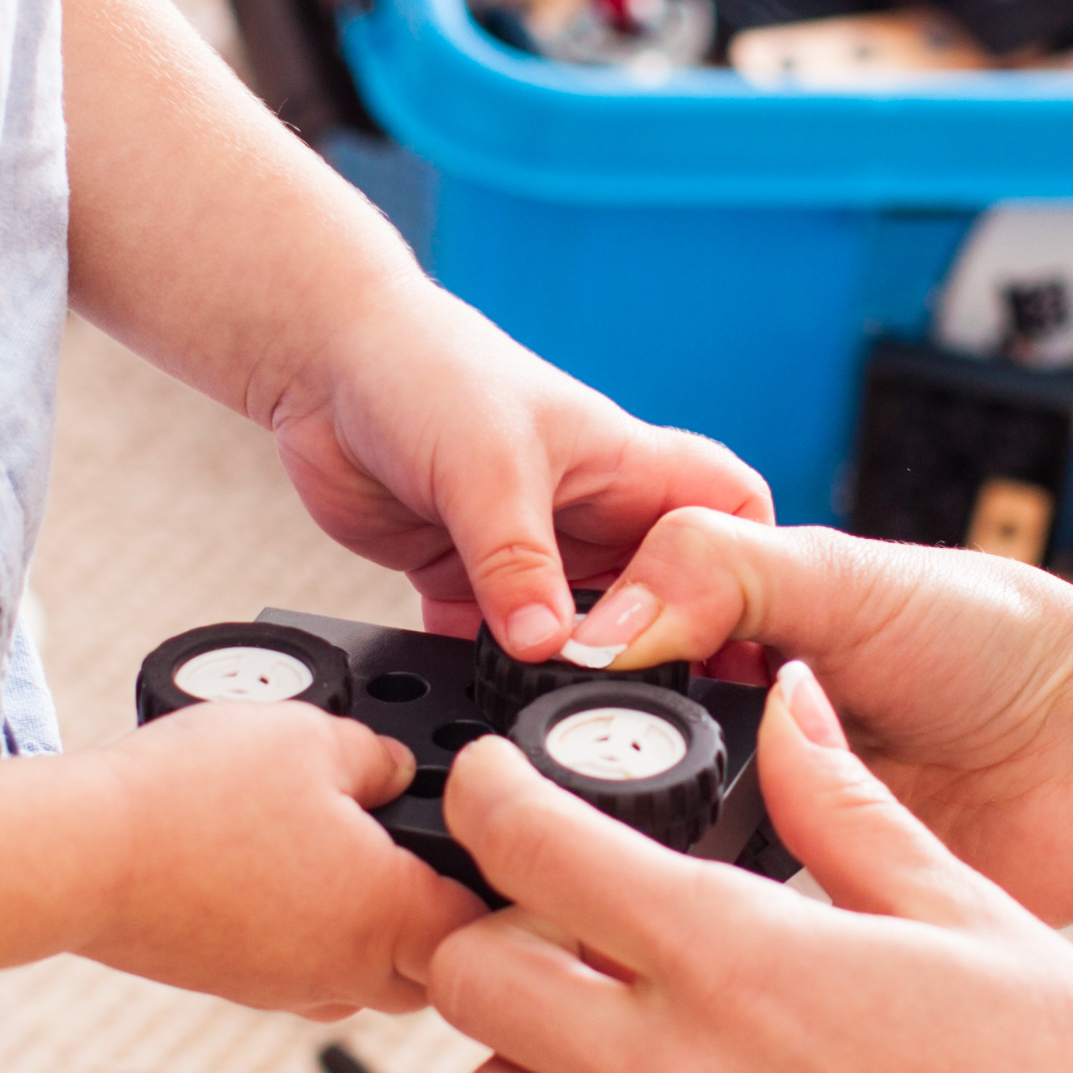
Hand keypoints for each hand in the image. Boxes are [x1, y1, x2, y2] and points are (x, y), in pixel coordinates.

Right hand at [78, 693, 480, 1021]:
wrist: (81, 857)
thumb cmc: (193, 799)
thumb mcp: (313, 735)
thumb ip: (381, 756)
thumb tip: (400, 768)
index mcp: (390, 918)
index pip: (492, 932)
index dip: (509, 892)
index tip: (504, 852)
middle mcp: (347, 972)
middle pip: (439, 972)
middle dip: (452, 924)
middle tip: (443, 856)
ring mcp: (288, 988)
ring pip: (371, 980)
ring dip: (383, 936)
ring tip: (364, 862)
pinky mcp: (237, 985)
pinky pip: (307, 974)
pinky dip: (318, 938)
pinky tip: (292, 878)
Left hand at [256, 276, 771, 662]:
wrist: (324, 360)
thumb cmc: (425, 367)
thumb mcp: (488, 464)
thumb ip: (516, 559)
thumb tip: (545, 645)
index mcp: (626, 468)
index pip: (730, 516)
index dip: (749, 572)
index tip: (739, 636)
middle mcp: (589, 515)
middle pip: (660, 597)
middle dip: (659, 648)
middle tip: (646, 701)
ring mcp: (530, 552)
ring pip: (580, 632)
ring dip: (570, 669)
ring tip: (565, 712)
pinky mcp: (467, 579)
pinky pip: (495, 645)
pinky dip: (490, 673)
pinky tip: (483, 700)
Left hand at [420, 663, 1072, 1072]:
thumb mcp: (968, 907)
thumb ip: (842, 804)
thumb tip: (786, 700)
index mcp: (747, 963)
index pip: (533, 852)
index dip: (494, 794)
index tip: (502, 782)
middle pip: (471, 982)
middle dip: (493, 925)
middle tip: (565, 910)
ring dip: (531, 1049)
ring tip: (621, 1020)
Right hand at [542, 509, 1072, 920]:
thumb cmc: (993, 640)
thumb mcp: (839, 571)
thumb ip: (712, 572)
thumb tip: (594, 630)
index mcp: (721, 643)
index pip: (591, 666)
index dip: (547, 685)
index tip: (510, 707)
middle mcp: (730, 738)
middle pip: (603, 771)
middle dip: (578, 787)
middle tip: (545, 801)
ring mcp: (763, 827)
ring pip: (650, 853)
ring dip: (632, 857)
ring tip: (600, 861)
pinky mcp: (800, 910)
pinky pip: (721, 923)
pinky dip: (701, 917)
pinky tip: (679, 910)